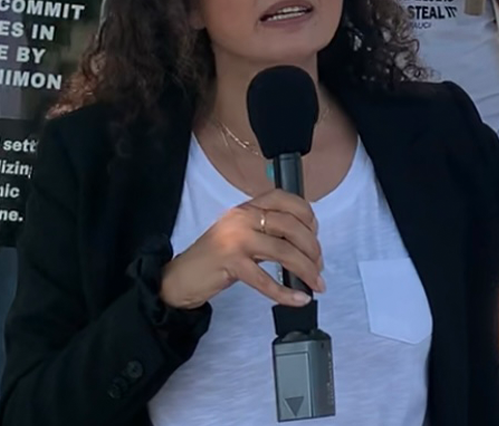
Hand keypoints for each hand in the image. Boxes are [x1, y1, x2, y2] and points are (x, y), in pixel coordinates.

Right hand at [158, 189, 324, 310]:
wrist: (180, 278)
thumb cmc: (215, 257)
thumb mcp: (242, 233)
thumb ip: (268, 231)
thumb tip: (305, 241)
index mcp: (247, 207)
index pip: (286, 200)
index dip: (308, 217)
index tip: (316, 235)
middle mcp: (242, 217)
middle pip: (291, 227)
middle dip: (312, 249)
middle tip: (318, 266)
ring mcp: (235, 239)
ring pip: (283, 251)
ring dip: (306, 270)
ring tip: (316, 284)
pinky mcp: (230, 263)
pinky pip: (265, 279)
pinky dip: (286, 292)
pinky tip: (299, 299)